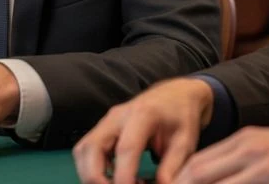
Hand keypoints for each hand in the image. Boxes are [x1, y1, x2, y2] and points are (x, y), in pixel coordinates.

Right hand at [73, 78, 213, 183]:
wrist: (174, 95)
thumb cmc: (180, 116)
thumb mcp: (185, 143)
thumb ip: (172, 168)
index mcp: (143, 115)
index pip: (126, 148)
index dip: (123, 175)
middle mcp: (118, 116)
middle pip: (92, 147)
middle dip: (95, 177)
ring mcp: (107, 121)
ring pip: (83, 149)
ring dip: (90, 173)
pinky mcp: (103, 128)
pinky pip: (86, 149)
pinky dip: (91, 168)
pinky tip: (110, 179)